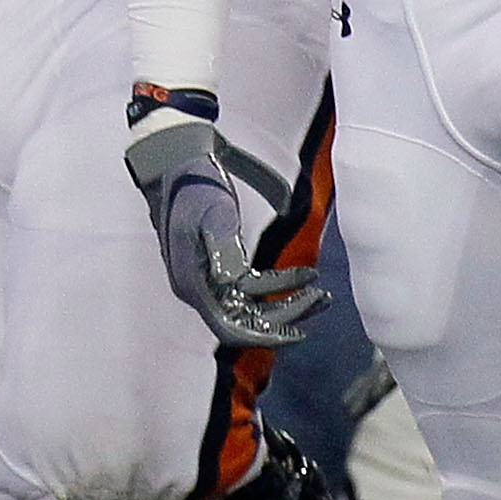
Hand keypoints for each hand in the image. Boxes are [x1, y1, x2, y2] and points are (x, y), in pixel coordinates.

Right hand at [124, 113, 327, 348]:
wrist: (178, 162)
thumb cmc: (196, 185)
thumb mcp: (213, 212)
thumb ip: (224, 248)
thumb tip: (232, 281)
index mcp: (192, 282)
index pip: (228, 329)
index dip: (264, 337)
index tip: (298, 333)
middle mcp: (198, 288)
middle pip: (246, 322)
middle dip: (286, 316)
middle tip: (321, 297)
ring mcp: (207, 280)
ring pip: (251, 309)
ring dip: (287, 306)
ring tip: (321, 293)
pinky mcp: (218, 268)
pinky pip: (251, 291)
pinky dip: (278, 289)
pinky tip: (302, 278)